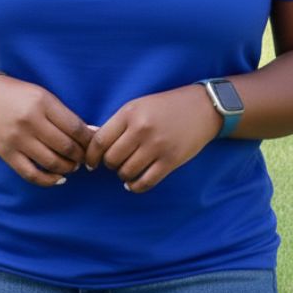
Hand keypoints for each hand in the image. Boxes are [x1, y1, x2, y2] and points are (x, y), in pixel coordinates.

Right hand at [0, 75, 96, 187]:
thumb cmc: (19, 95)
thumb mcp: (43, 96)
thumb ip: (65, 115)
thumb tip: (92, 133)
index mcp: (42, 103)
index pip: (75, 128)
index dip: (90, 140)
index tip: (95, 145)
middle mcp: (30, 121)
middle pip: (66, 147)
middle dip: (81, 155)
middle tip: (85, 157)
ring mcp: (18, 140)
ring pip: (52, 163)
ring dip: (69, 168)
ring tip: (73, 165)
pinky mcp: (7, 154)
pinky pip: (32, 174)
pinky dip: (49, 180)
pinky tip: (59, 178)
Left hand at [82, 86, 221, 193]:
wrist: (201, 107)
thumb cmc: (165, 106)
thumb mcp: (137, 106)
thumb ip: (116, 124)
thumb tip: (91, 144)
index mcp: (129, 113)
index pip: (99, 140)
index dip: (91, 156)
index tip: (91, 163)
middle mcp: (141, 129)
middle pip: (111, 159)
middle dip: (109, 164)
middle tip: (114, 163)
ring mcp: (157, 146)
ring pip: (126, 172)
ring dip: (122, 175)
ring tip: (126, 170)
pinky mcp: (170, 161)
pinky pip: (145, 182)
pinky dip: (135, 186)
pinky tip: (133, 182)